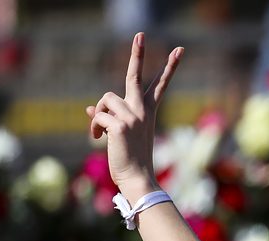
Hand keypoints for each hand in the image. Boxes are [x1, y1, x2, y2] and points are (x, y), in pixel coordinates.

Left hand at [85, 32, 183, 200]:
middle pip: (134, 76)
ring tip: (101, 133)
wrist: (138, 179)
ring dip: (99, 114)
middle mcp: (142, 110)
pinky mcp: (120, 125)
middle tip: (140, 34)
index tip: (179, 50)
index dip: (170, 67)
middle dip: (137, 54)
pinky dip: (94, 127)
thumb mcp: (121, 135)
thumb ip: (109, 119)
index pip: (160, 85)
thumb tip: (89, 110)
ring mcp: (133, 116)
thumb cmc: (130, 159)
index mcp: (148, 112)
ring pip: (105, 99)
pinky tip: (99, 138)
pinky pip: (97, 115)